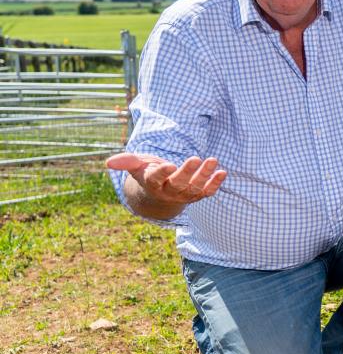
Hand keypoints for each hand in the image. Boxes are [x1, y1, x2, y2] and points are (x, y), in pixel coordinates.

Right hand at [106, 152, 226, 206]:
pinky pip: (207, 192)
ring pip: (194, 188)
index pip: (156, 179)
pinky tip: (223, 172)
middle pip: (178, 184)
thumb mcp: (137, 165)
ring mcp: (184, 195)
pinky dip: (216, 184)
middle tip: (195, 158)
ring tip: (213, 159)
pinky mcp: (196, 196)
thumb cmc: (147, 173)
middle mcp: (168, 192)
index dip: (162, 173)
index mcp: (152, 184)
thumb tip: (108, 162)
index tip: (169, 165)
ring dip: (204, 175)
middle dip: (187, 173)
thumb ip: (127, 161)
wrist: (159, 192)